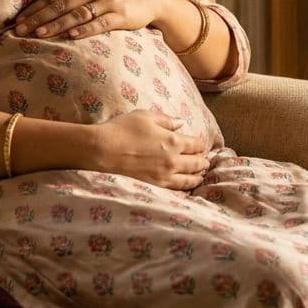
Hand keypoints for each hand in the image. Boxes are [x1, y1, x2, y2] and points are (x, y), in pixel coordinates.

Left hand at [13, 0, 170, 39]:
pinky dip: (84, 29)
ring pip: (76, 14)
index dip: (35, 8)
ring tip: (39, 33)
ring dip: (57, 24)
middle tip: (20, 29)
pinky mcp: (119, 16)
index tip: (18, 19)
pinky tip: (71, 36)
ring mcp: (106, 2)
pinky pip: (99, 23)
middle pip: (61, 5)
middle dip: (38, 18)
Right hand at [89, 110, 208, 190]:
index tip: (202, 146)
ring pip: (188, 179)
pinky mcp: (154, 187)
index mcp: (173, 141)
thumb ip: (166, 120)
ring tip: (200, 176)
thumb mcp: (145, 116)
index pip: (195, 144)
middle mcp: (173, 160)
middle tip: (206, 162)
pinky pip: (175, 190)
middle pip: (195, 163)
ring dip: (197, 177)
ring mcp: (164, 176)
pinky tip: (185, 188)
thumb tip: (181, 123)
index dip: (200, 145)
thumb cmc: (122, 129)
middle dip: (202, 162)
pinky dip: (184, 189)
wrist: (102, 151)